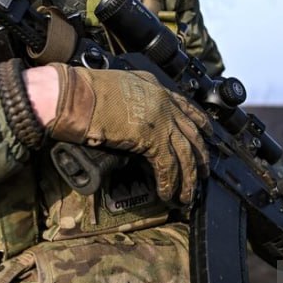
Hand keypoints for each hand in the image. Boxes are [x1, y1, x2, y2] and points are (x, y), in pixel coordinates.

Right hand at [42, 64, 210, 204]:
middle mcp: (164, 103)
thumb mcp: (118, 88)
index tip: (208, 133)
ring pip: (185, 154)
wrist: (75, 95)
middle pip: (192, 134)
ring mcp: (161, 120)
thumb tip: (133, 122)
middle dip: (200, 155)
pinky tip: (167, 194)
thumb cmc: (84, 91)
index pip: (186, 107)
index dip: (199, 123)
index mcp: (155, 89)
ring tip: (188, 194)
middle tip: (205, 170)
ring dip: (188, 178)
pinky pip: (168, 166)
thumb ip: (133, 101)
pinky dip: (169, 183)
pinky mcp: (153, 138)